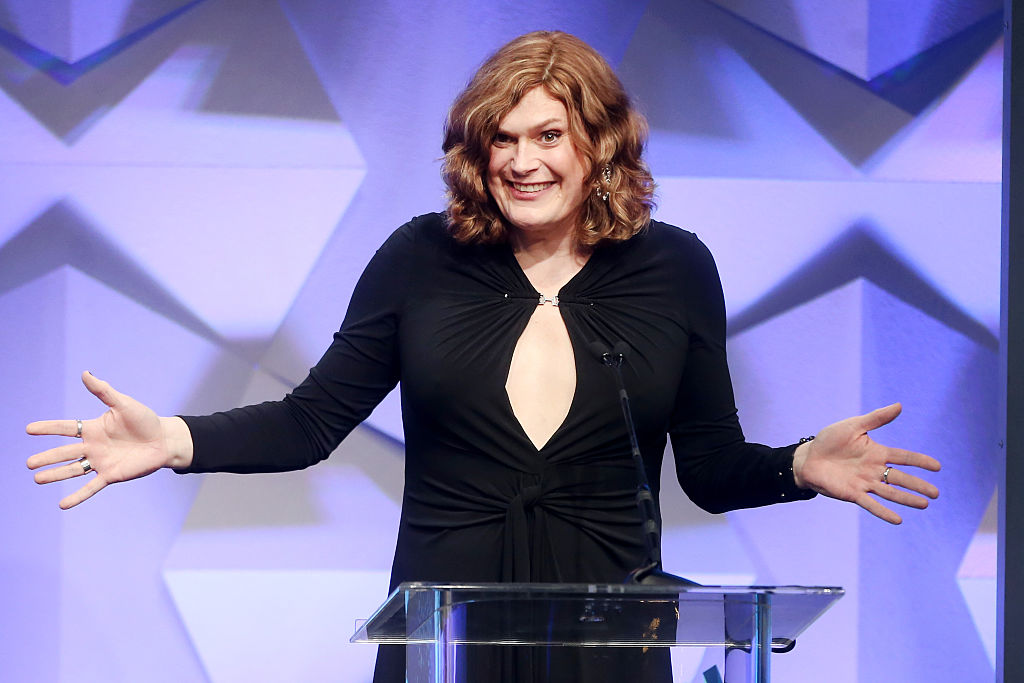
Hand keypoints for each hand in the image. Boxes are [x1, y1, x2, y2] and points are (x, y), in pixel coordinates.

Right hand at [26, 372, 190, 508]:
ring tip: (37, 479)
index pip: (66, 428)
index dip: (48, 428)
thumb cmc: (145, 420)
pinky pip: (91, 487)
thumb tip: (85, 373)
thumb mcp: (123, 404)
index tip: (29, 429)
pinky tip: (62, 504)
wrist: (164, 440)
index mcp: (93, 428)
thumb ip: (103, 391)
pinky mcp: (111, 475)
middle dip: (47, 457)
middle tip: (29, 463)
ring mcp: (101, 462)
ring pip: (73, 470)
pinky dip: (78, 496)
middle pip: (64, 452)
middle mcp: (93, 446)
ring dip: (55, 475)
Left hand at [792, 403, 939, 524]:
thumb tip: (900, 405)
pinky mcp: (852, 494)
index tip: (937, 467)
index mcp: (876, 453)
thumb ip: (876, 418)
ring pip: (890, 492)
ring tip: (924, 504)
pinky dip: (884, 512)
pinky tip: (898, 520)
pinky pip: (871, 504)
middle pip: (901, 478)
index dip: (920, 461)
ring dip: (907, 499)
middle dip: (918, 485)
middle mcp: (874, 470)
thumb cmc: (829, 440)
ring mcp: (864, 483)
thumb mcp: (853, 426)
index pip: (903, 457)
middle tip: (936, 494)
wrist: (807, 458)